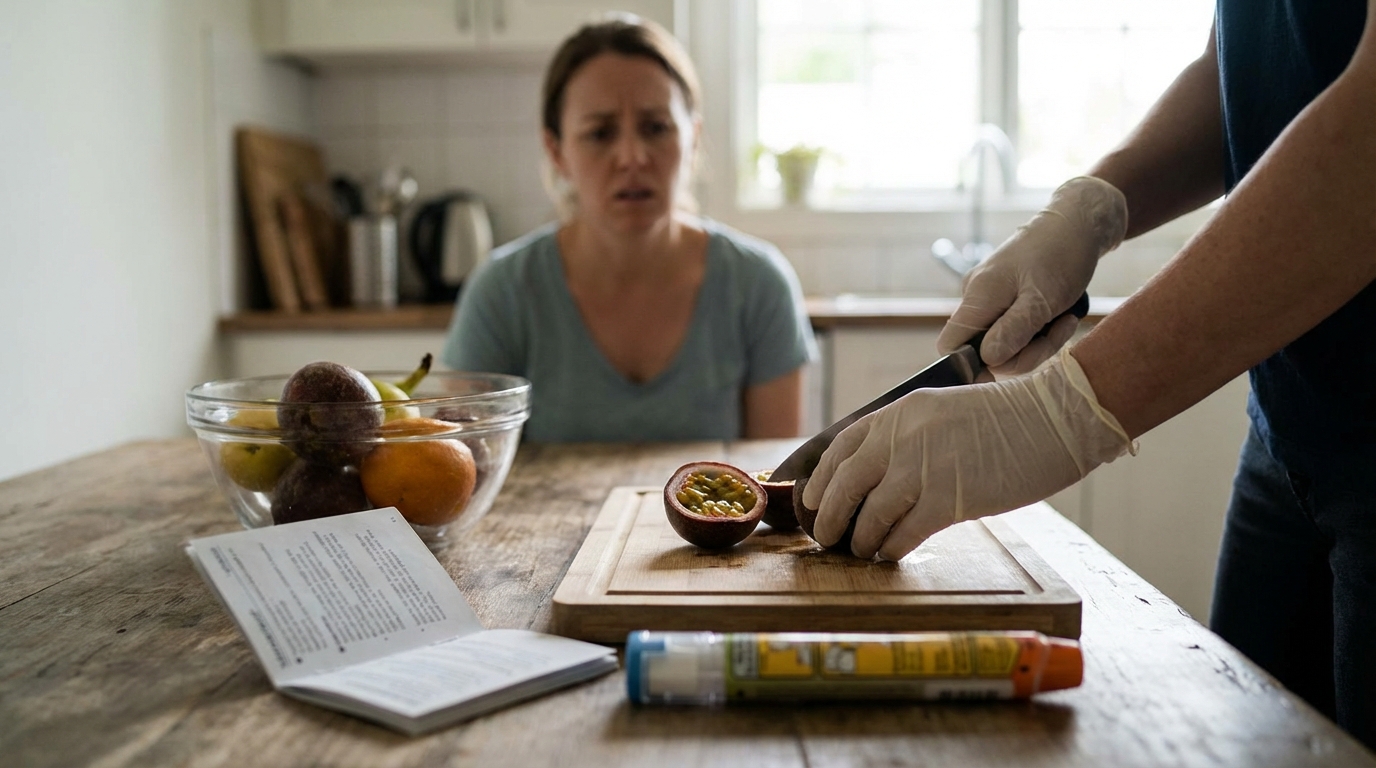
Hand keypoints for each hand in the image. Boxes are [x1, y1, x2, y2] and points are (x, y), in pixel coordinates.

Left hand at [803, 349, 1133, 560]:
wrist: (1054, 419)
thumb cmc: (1006, 420)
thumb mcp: (942, 414)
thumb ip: (908, 439)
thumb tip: (876, 477)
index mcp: (900, 412)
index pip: (841, 446)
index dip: (821, 479)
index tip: (812, 499)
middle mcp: (903, 437)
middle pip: (846, 484)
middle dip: (830, 516)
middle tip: (826, 536)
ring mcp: (924, 468)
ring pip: (871, 515)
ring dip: (861, 539)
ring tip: (861, 551)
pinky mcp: (949, 499)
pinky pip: (904, 533)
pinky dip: (891, 548)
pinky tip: (890, 555)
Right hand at [937, 176, 1127, 375]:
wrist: (1077, 224)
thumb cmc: (1061, 255)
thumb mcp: (1042, 298)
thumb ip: (1013, 330)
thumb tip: (987, 360)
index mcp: (978, 297)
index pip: (950, 345)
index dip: (970, 365)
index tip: (1007, 368)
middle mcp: (977, 299)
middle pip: (985, 351)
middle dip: (1024, 353)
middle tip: (1058, 333)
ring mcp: (992, 300)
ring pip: (1006, 344)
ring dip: (1039, 342)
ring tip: (1065, 320)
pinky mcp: (1008, 300)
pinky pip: (1017, 330)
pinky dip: (1041, 331)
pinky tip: (1061, 316)